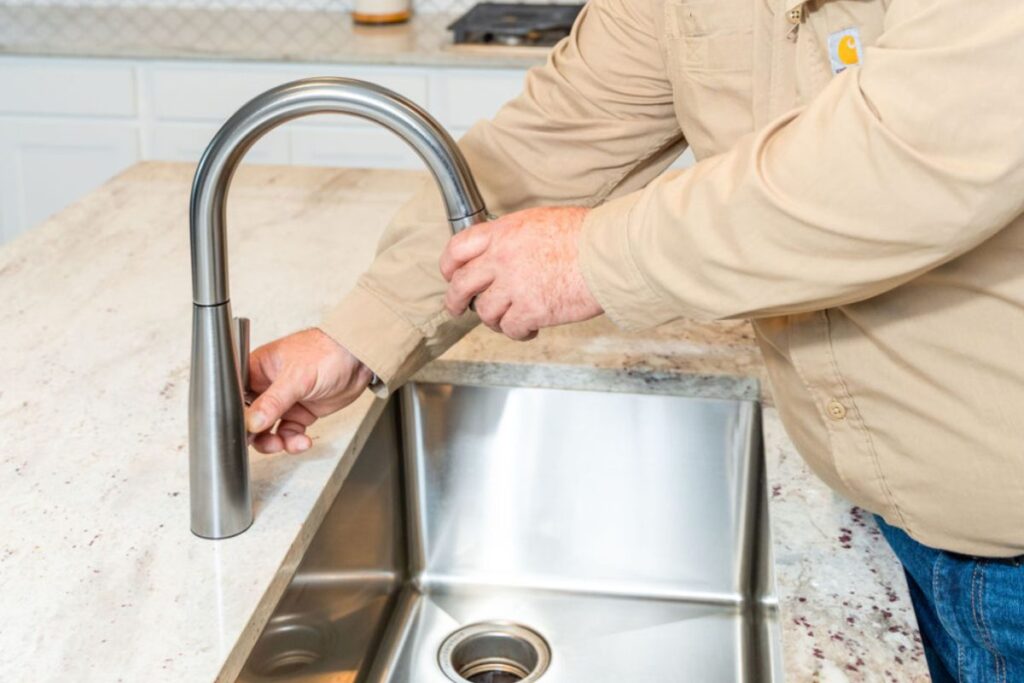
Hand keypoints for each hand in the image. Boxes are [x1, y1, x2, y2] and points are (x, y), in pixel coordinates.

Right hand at [245, 328, 372, 453]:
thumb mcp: (296, 377)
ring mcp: (286, 400)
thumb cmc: (327, 351)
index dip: (237, 416)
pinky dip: (293, 441)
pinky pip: (289, 433)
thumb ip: (273, 401)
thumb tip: (252, 422)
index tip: (241, 431)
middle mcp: (268, 386)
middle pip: (250, 417)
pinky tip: (302, 441)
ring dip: (274, 441)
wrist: (358, 357)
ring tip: (284, 444)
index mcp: (257, 369)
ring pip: (268, 430)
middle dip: (255, 434)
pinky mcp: (302, 411)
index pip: (236, 396)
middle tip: (264, 442)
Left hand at [440, 206, 603, 339]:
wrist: (608, 254)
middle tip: (457, 309)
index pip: (458, 248)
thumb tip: (506, 251)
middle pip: (462, 285)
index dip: (449, 266)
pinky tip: (530, 330)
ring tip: (510, 320)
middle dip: (455, 301)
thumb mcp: (540, 221)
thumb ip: (515, 237)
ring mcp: (514, 286)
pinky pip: (510, 328)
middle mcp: (501, 259)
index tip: (450, 276)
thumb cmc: (586, 235)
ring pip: (486, 312)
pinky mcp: (530, 310)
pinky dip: (518, 333)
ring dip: (495, 320)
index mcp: (502, 233)